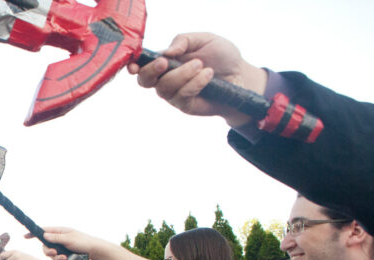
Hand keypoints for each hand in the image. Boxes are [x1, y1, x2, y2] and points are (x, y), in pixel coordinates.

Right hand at [29, 227, 102, 259]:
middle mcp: (58, 240)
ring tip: (64, 259)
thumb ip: (56, 238)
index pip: (44, 231)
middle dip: (48, 251)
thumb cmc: (83, 242)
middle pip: (45, 246)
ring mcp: (61, 249)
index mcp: (59, 232)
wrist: (94, 251)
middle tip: (54, 253)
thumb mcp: (69, 239)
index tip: (25, 236)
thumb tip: (44, 236)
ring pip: (51, 256)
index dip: (34, 233)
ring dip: (56, 258)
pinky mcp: (64, 256)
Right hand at [127, 33, 266, 125]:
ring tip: (201, 65)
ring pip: (164, 87)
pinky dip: (195, 83)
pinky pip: (182, 95)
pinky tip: (208, 75)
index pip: (143, 66)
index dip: (134, 66)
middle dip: (151, 71)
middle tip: (165, 62)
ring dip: (182, 74)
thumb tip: (166, 52)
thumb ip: (183, 40)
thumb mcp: (203, 39)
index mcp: (166, 62)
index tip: (134, 64)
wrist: (240, 75)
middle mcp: (165, 79)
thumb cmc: (221, 56)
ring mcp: (174, 94)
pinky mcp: (185, 106)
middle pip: (145, 81)